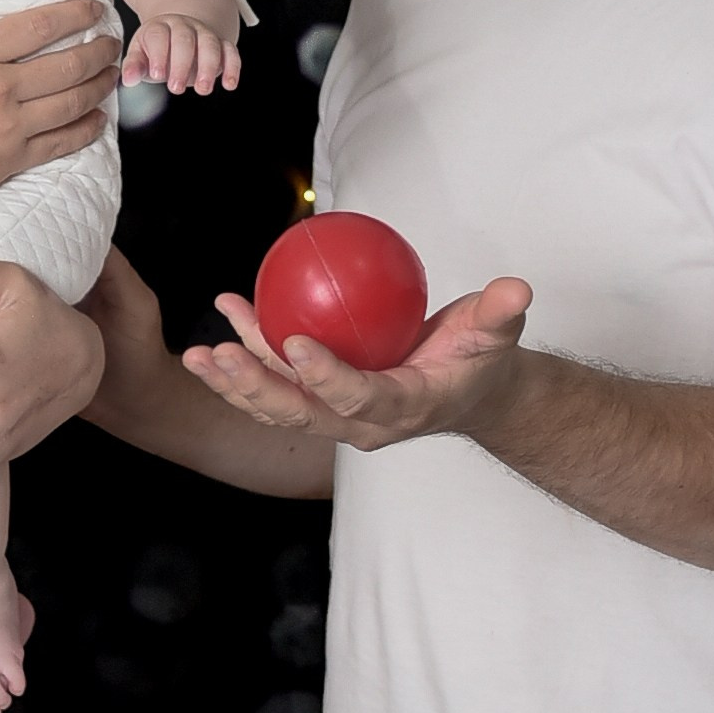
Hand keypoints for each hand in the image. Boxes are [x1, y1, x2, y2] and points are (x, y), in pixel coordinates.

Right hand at [0, 0, 117, 233]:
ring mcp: (10, 128)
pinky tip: (99, 120)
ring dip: (99, 85)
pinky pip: (61, 142)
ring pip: (71, 101)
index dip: (73, 13)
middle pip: (66, 63)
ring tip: (113, 73)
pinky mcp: (12, 161)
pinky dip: (86, 129)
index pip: (37, 26)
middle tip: (112, 41)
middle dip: (97, 49)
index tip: (93, 8)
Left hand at [122, 16, 238, 95]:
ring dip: (208, 67)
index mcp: (159, 28)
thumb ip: (134, 66)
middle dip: (182, 64)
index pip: (158, 36)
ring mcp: (204, 34)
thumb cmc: (157, 49)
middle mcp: (183, 27)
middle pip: (184, 40)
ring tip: (202, 89)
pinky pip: (230, 51)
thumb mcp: (141, 54)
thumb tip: (128, 79)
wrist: (180, 31)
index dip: (158, 54)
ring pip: (210, 44)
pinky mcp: (221, 44)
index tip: (157, 74)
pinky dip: (232, 67)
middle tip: (176, 87)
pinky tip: (229, 84)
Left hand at [184, 274, 532, 449]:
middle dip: (255, 389)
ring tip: (197, 352)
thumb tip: (515, 289)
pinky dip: (244, 354)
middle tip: (220, 356)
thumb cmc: (479, 358)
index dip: (325, 377)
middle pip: (298, 414)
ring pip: (275, 405)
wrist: (467, 389)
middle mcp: (358, 423)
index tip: (295, 344)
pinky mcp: (318, 399)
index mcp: (400, 409)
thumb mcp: (497, 335)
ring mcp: (333, 415)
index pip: (356, 398)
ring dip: (232, 380)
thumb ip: (500, 315)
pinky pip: (274, 382)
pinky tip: (222, 317)